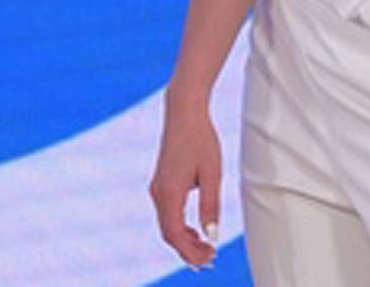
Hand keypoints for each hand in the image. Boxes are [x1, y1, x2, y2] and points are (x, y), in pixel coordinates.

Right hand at [149, 96, 223, 269]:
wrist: (183, 111)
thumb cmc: (200, 139)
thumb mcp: (212, 174)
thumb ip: (210, 206)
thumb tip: (211, 235)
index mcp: (170, 191)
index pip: (175, 234)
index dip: (191, 252)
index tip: (211, 257)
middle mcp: (158, 191)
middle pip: (169, 233)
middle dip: (188, 251)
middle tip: (211, 259)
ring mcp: (157, 186)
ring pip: (167, 224)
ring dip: (184, 241)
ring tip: (206, 249)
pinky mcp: (161, 182)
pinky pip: (167, 213)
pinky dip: (180, 227)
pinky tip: (196, 231)